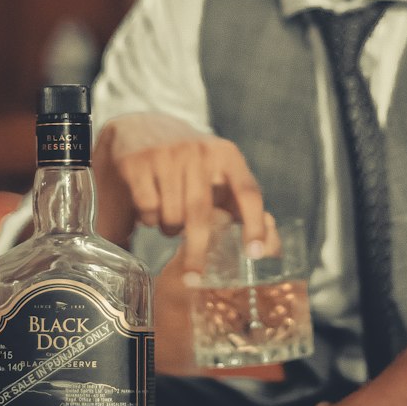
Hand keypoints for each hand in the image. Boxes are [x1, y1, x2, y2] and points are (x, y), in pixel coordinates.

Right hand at [94, 113, 266, 269]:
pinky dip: (149, 218)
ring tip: (169, 218)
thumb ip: (239, 206)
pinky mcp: (138, 162)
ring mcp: (167, 154)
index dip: (254, 225)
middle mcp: (199, 151)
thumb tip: (269, 251)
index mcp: (227, 155)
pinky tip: (150, 208)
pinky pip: (148, 209)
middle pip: (202, 214)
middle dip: (198, 251)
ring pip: (172, 215)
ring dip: (169, 229)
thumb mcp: (216, 175)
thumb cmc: (188, 164)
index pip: (248, 192)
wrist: (140, 128)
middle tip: (194, 277)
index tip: (254, 254)